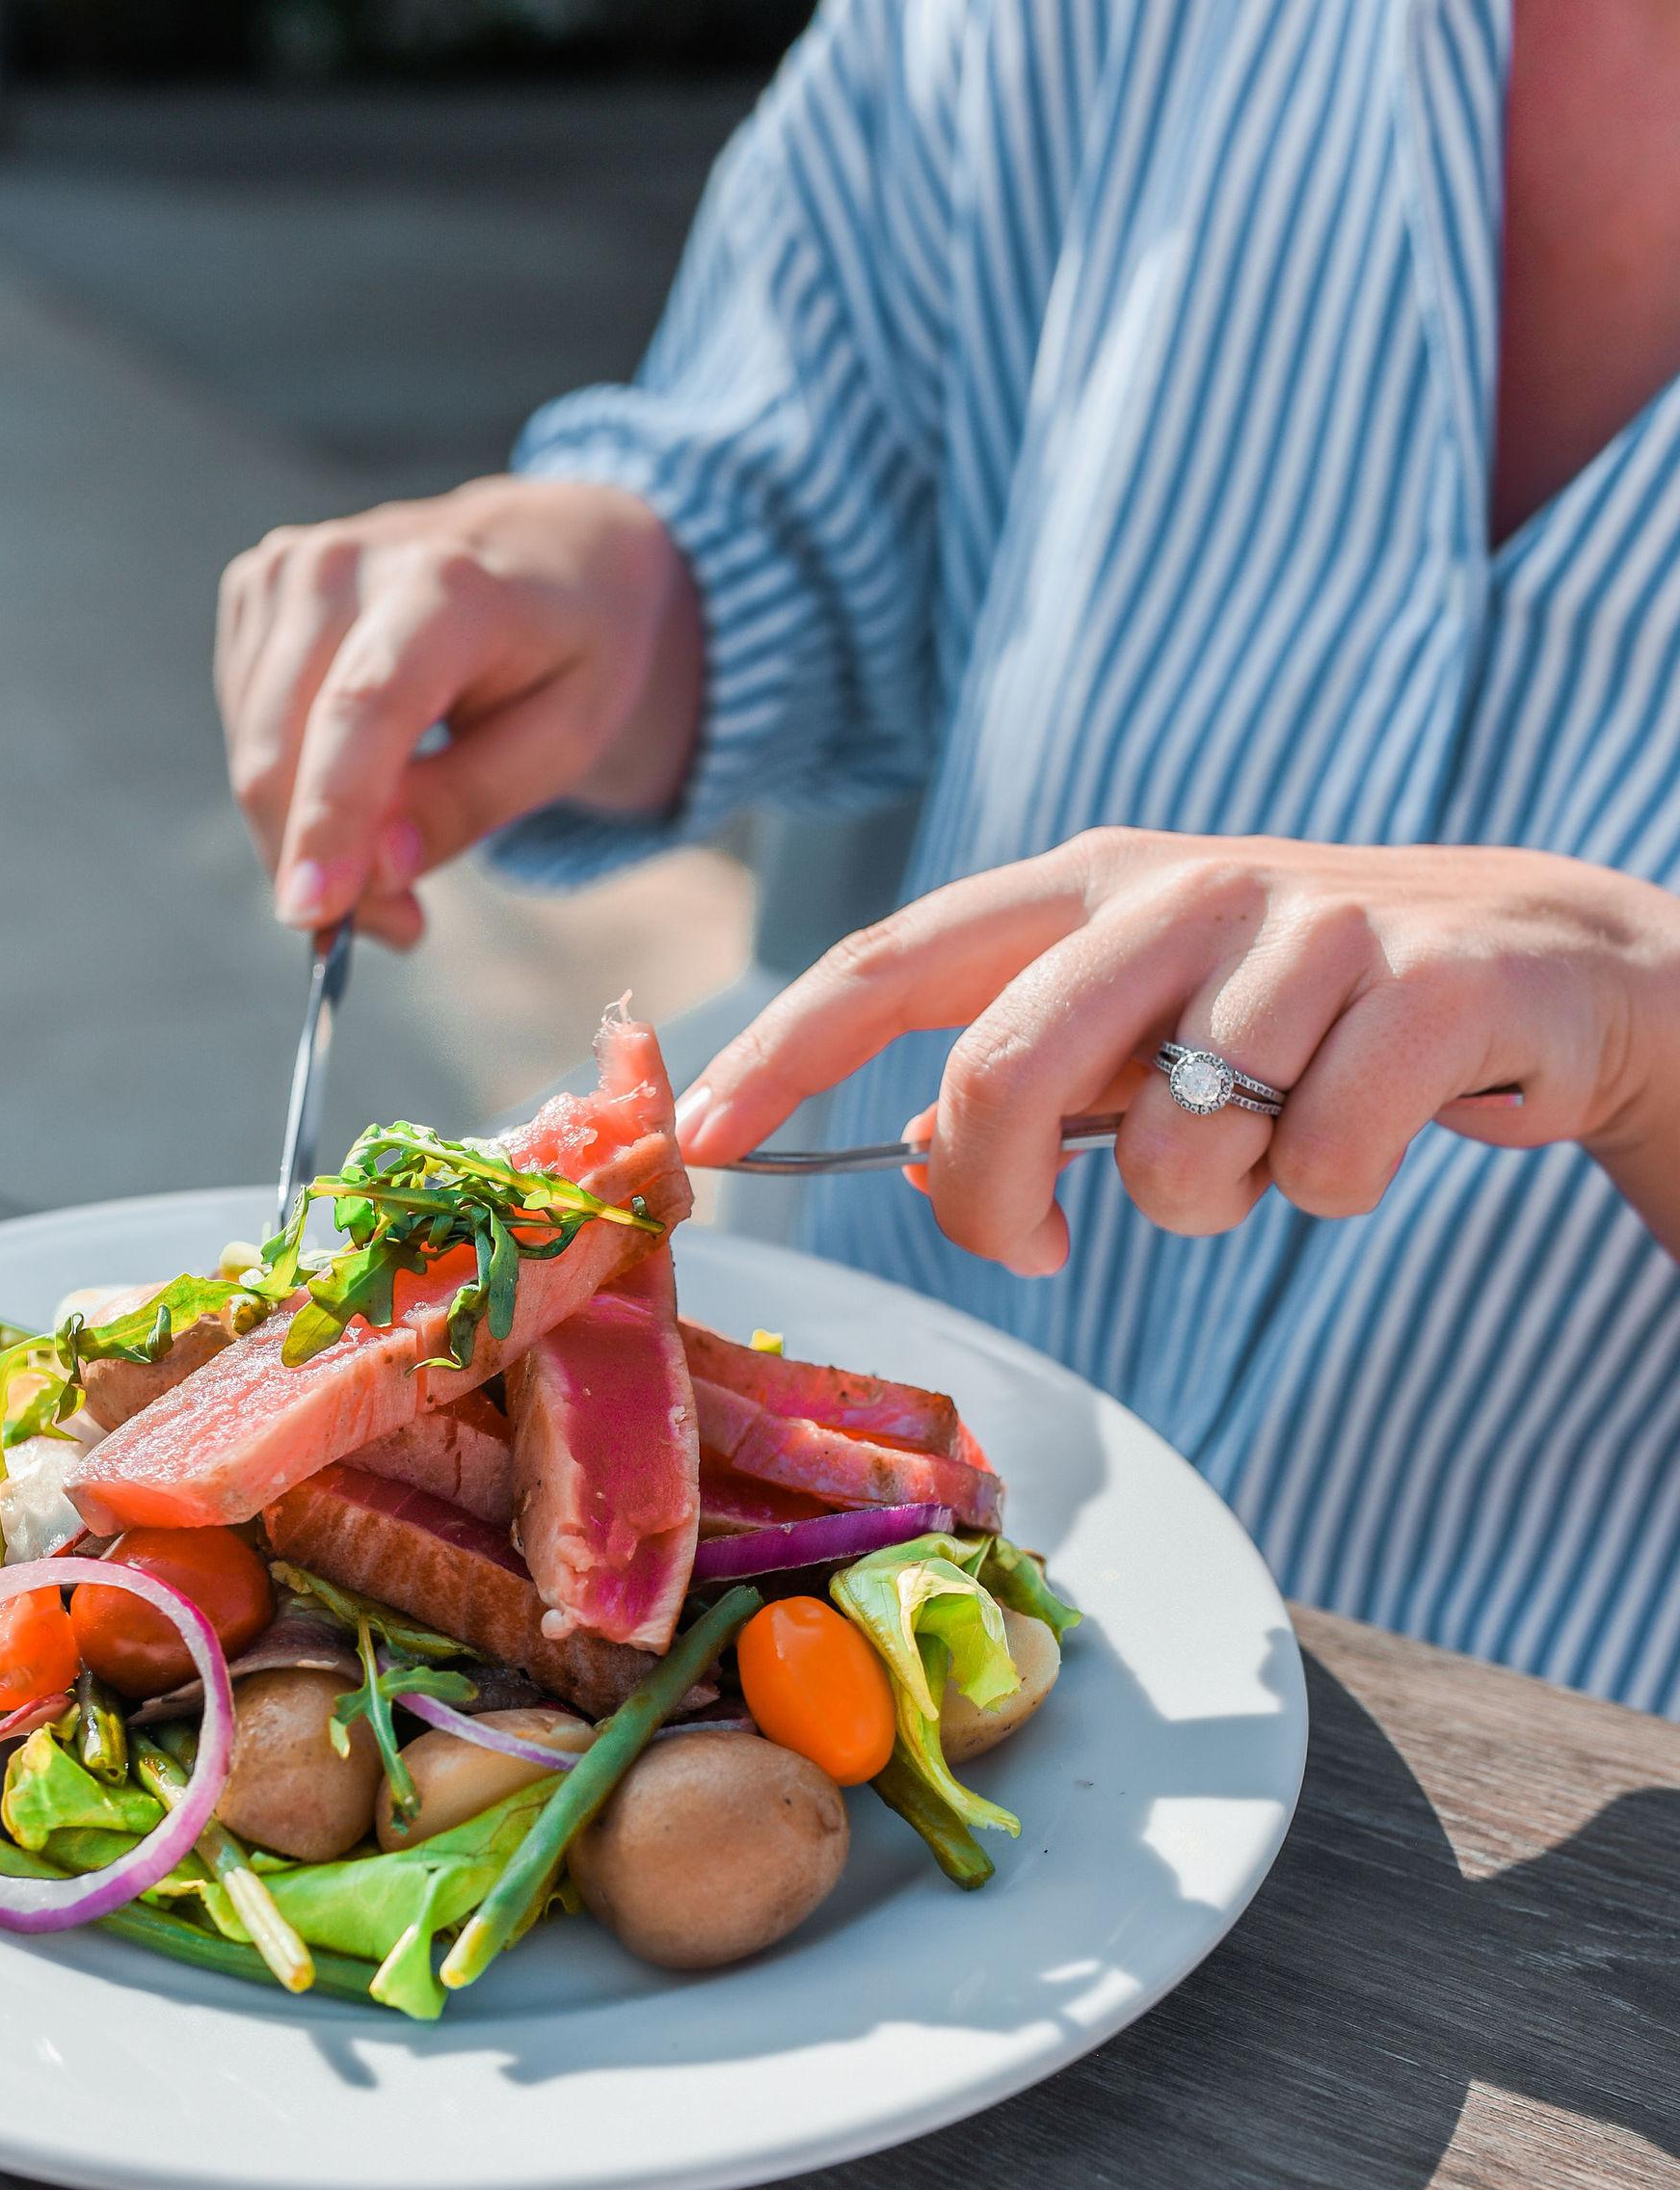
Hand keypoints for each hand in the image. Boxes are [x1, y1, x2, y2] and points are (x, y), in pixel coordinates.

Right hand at [215, 476, 703, 944]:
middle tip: (398, 926)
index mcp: (445, 584)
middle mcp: (345, 563)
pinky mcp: (256, 589)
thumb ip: (470, 803)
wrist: (555, 547)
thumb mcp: (567, 737)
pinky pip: (248, 729)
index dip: (329, 817)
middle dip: (322, 863)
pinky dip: (294, 789)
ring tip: (395, 860)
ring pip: (252, 752)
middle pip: (284, 748)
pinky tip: (361, 790)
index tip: (310, 911)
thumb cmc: (573, 648)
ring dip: (306, 838)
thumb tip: (375, 871)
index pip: (362, 711)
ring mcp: (288, 569)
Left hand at [676, 829, 1679, 1269]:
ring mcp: (1305, 928)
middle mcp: (1178, 888)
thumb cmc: (1307, 1012)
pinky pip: (1322, 1164)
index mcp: (1083, 888)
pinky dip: (1333, 1190)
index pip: (894, 960)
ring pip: (1174, 1147)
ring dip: (1209, 1202)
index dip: (782, 1048)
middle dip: (995, 1196)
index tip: (697, 1136)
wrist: (1547, 964)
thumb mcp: (1149, 1025)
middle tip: (1043, 1247)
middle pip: (1003, 1063)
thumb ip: (1030, 1072)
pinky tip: (1369, 1131)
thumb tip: (912, 1149)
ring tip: (1270, 1146)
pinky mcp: (1423, 986)